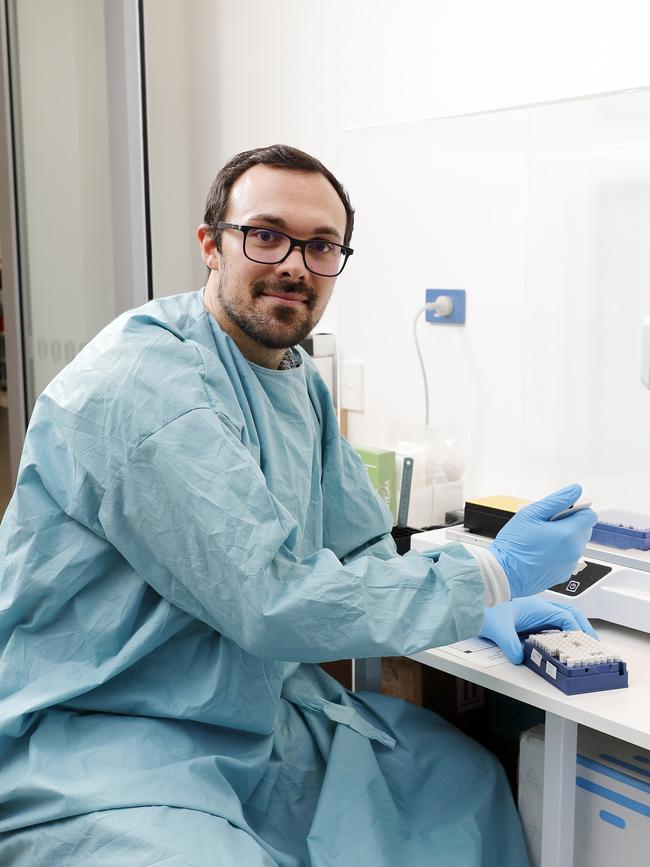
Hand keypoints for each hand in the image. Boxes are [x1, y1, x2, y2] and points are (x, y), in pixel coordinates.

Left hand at [479, 597, 597, 663]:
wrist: (471, 598)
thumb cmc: (484, 607)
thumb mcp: (498, 629)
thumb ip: (510, 645)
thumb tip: (520, 658)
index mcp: (536, 607)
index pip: (565, 617)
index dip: (578, 631)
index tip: (586, 644)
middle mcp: (538, 607)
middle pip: (570, 614)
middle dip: (584, 627)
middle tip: (594, 643)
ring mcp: (534, 611)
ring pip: (562, 616)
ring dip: (575, 627)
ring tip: (584, 643)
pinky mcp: (529, 617)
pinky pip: (552, 621)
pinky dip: (563, 629)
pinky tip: (563, 640)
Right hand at [488, 484, 596, 597]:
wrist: (505, 574)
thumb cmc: (514, 545)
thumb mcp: (530, 514)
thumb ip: (556, 500)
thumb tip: (575, 490)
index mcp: (567, 534)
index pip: (589, 516)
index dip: (577, 509)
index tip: (562, 510)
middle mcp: (573, 551)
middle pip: (584, 530)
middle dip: (570, 523)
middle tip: (547, 525)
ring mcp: (570, 564)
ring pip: (576, 544)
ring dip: (565, 538)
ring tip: (542, 540)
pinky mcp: (564, 574)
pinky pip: (569, 558)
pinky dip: (561, 552)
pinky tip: (542, 552)